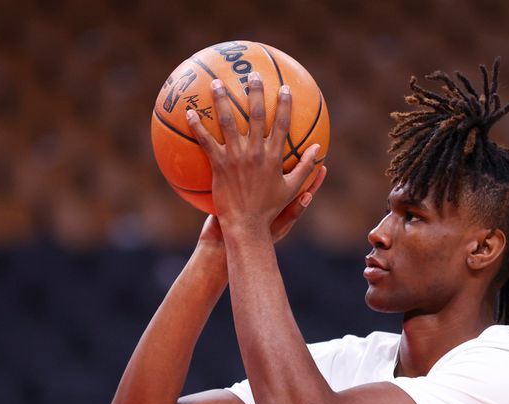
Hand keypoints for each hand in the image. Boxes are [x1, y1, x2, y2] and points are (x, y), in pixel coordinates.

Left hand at [186, 73, 321, 233]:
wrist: (246, 225)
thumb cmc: (269, 209)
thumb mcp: (292, 189)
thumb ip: (305, 168)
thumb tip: (319, 149)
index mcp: (274, 157)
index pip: (282, 125)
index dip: (284, 105)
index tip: (285, 88)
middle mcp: (256, 153)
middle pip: (256, 115)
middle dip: (256, 92)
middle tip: (252, 74)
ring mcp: (236, 158)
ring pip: (228, 122)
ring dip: (222, 100)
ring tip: (217, 83)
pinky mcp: (219, 165)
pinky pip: (206, 142)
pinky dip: (198, 127)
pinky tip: (190, 113)